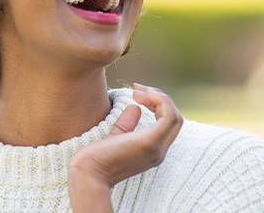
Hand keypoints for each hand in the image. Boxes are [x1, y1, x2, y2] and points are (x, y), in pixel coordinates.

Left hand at [68, 83, 183, 187]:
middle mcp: (159, 152)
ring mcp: (156, 148)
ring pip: (175, 117)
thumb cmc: (95, 158)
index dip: (157, 105)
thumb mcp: (115, 137)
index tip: (136, 94)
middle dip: (160, 99)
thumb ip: (127, 124)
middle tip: (138, 89)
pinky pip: (168, 116)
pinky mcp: (149, 142)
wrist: (87, 173)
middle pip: (176, 119)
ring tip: (138, 91)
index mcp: (153, 151)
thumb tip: (135, 107)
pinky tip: (140, 95)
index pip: (169, 125)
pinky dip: (159, 100)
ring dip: (159, 97)